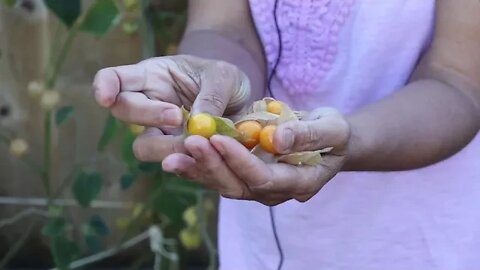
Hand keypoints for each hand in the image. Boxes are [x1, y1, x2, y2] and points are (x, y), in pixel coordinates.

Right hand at [93, 55, 249, 159]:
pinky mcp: (177, 154)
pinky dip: (186, 163)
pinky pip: (172, 163)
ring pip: (144, 146)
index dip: (104, 87)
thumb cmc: (225, 81)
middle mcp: (149, 105)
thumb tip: (197, 123)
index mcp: (152, 76)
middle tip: (176, 117)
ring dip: (165, 147)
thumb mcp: (225, 77)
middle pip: (124, 112)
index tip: (105, 99)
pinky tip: (202, 158)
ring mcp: (160, 133)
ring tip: (195, 142)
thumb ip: (211, 96)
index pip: (115, 78)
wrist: (243, 105)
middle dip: (148, 115)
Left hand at [161, 108, 350, 204]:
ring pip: (225, 184)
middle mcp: (276, 191)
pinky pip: (220, 175)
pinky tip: (178, 156)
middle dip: (213, 165)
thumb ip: (307, 134)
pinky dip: (199, 167)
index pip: (264, 178)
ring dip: (199, 169)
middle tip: (190, 142)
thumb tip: (275, 138)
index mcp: (300, 182)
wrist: (327, 140)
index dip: (240, 161)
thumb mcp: (332, 127)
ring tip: (173, 154)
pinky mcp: (246, 177)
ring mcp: (259, 187)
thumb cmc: (334, 133)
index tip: (218, 138)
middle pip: (238, 186)